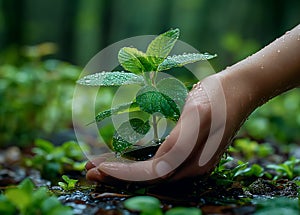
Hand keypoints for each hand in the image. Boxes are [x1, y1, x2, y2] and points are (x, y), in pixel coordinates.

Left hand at [85, 74, 250, 183]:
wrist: (238, 88)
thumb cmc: (218, 97)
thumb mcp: (199, 114)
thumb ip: (181, 142)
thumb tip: (160, 166)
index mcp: (192, 161)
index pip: (150, 174)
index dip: (123, 173)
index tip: (99, 168)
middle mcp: (188, 166)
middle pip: (146, 177)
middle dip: (116, 175)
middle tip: (89, 171)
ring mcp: (188, 160)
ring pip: (149, 171)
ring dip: (122, 169)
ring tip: (98, 165)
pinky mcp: (186, 150)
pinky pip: (155, 161)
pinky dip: (135, 161)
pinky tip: (123, 156)